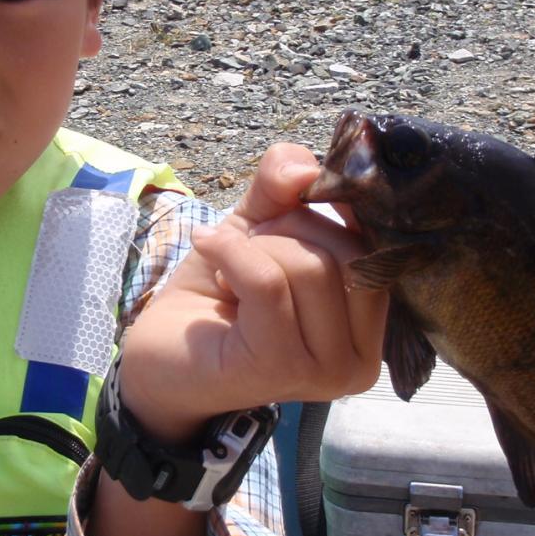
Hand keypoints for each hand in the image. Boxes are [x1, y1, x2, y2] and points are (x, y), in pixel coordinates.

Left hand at [118, 143, 388, 442]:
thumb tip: (305, 164)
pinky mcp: (281, 368)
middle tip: (246, 249)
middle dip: (285, 229)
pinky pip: (268, 282)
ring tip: (229, 270)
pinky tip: (207, 248)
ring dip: (254, 248)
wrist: (161, 355)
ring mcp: (326, 370)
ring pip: (308, 266)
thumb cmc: (217, 298)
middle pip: (346, 252)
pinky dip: (231, 253)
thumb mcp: (255, 228)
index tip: (283, 210)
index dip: (328, 209)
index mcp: (370, 327)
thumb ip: (283, 191)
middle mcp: (362, 358)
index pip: (373, 242)